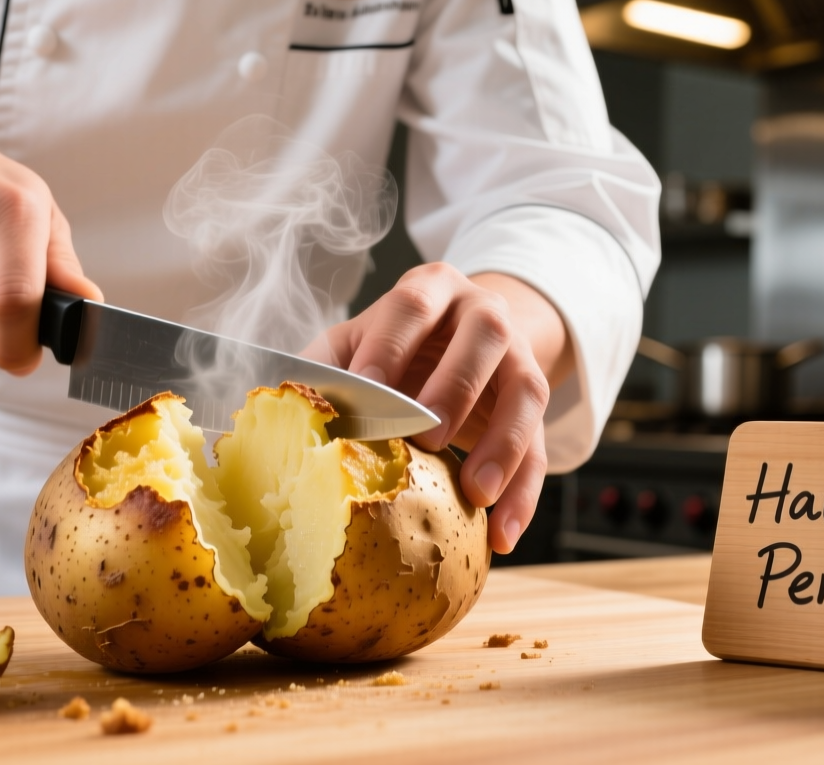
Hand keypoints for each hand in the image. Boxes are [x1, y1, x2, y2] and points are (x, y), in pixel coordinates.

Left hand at [302, 263, 573, 552]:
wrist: (461, 335)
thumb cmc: (393, 346)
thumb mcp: (355, 343)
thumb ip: (324, 369)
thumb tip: (283, 407)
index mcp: (430, 289)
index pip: (412, 308)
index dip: (390, 348)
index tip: (369, 394)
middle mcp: (482, 312)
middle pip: (483, 337)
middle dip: (455, 388)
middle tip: (428, 439)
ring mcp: (518, 356)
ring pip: (525, 391)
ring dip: (502, 444)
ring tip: (476, 493)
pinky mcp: (535, 404)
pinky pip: (540, 448)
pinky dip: (524, 494)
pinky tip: (503, 533)